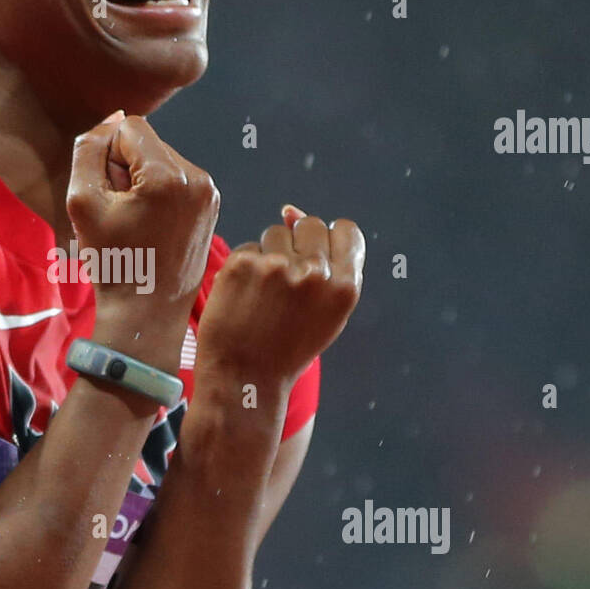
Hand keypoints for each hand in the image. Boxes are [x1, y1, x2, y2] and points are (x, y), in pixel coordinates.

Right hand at [66, 110, 220, 320]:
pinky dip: (159, 195)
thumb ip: (89, 150)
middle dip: (127, 168)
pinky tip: (151, 227)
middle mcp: (197, 178)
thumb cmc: (112, 262)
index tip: (108, 192)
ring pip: (162, 161)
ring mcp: (209, 194)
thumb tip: (112, 121)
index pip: (129, 127)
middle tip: (119, 212)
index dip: (107, 155)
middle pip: (148, 143)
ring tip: (135, 222)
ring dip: (142, 181)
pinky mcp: (211, 207)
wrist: (146, 314)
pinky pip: (177, 181)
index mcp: (167, 176)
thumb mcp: (82, 202)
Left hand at [195, 204, 364, 390]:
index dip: (329, 241)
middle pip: (310, 224)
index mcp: (344, 288)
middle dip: (299, 243)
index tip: (317, 260)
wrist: (244, 377)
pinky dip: (246, 266)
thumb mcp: (326, 314)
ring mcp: (277, 266)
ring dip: (270, 253)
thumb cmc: (287, 348)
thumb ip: (326, 265)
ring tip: (264, 292)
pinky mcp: (242, 264)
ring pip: (276, 232)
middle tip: (285, 280)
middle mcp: (315, 273)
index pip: (347, 230)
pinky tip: (244, 295)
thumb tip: (292, 211)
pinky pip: (249, 247)